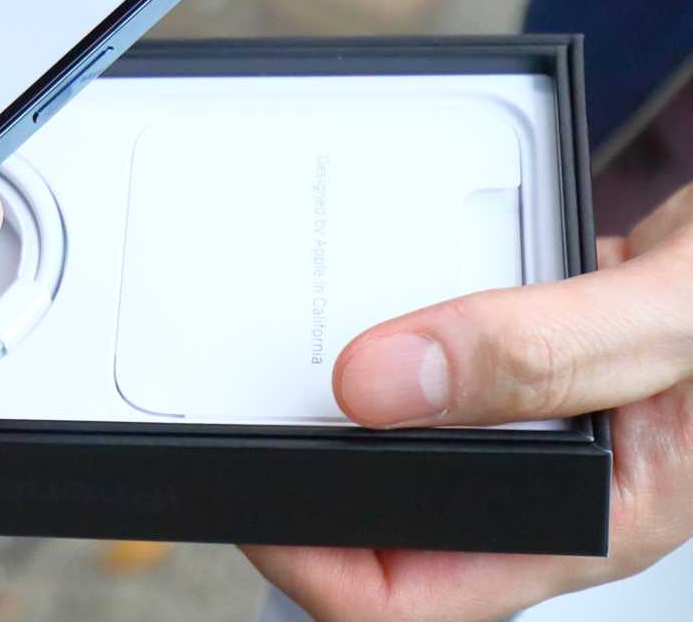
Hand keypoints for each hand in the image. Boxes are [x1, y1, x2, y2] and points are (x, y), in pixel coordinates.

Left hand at [245, 182, 692, 620]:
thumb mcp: (672, 322)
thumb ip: (539, 354)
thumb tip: (378, 386)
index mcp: (595, 516)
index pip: (414, 595)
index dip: (314, 558)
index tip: (254, 485)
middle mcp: (556, 482)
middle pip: (391, 524)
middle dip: (307, 480)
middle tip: (238, 410)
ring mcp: (539, 423)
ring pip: (403, 442)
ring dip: (338, 406)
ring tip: (272, 355)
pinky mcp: (526, 362)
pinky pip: (432, 367)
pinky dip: (387, 338)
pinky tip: (354, 297)